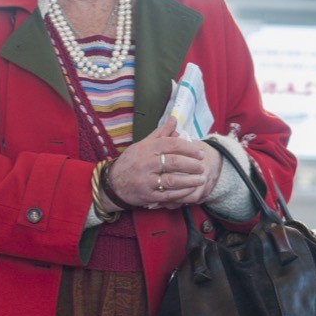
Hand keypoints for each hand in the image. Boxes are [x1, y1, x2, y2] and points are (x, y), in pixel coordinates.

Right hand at [102, 118, 221, 210]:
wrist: (112, 184)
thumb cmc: (131, 162)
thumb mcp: (142, 145)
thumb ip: (160, 133)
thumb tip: (174, 119)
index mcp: (146, 149)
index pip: (171, 145)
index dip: (188, 148)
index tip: (200, 153)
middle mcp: (146, 164)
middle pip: (174, 162)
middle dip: (191, 164)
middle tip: (202, 166)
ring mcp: (146, 181)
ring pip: (172, 180)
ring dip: (190, 180)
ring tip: (202, 179)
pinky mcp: (147, 195)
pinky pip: (168, 195)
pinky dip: (181, 193)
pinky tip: (190, 190)